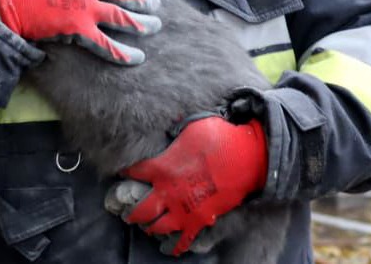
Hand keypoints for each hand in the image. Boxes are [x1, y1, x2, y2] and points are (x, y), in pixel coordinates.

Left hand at [114, 114, 267, 255]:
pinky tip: (168, 249)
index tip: (123, 173)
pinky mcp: (199, 221)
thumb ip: (175, 128)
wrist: (247, 157)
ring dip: (149, 227)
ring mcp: (182, 209)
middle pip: (140, 209)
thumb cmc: (220, 138)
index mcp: (162, 167)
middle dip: (131, 212)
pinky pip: (183, 240)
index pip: (134, 173)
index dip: (126, 173)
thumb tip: (169, 122)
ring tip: (146, 227)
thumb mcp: (191, 125)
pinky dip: (175, 246)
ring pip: (157, 226)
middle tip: (127, 212)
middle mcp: (167, 191)